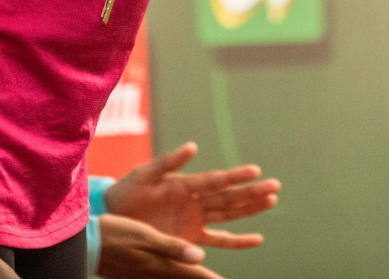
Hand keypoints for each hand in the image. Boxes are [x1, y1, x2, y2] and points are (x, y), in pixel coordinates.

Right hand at [97, 214, 225, 278]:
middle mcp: (155, 275)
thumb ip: (173, 247)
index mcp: (162, 265)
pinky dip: (171, 278)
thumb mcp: (146, 236)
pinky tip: (171, 274)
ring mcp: (144, 277)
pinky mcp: (134, 275)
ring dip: (188, 278)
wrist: (85, 244)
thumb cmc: (116, 234)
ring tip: (201, 278)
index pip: (195, 276)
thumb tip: (200, 256)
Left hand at [104, 142, 278, 248]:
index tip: (255, 171)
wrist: (113, 215)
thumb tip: (192, 147)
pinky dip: (238, 241)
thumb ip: (168, 161)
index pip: (215, 180)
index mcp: (185, 184)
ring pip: (229, 215)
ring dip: (250, 209)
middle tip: (275, 186)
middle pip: (229, 197)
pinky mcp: (191, 238)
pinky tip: (257, 238)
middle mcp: (195, 201)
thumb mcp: (144, 174)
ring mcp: (195, 220)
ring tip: (272, 200)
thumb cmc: (127, 191)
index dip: (235, 176)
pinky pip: (219, 240)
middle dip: (252, 192)